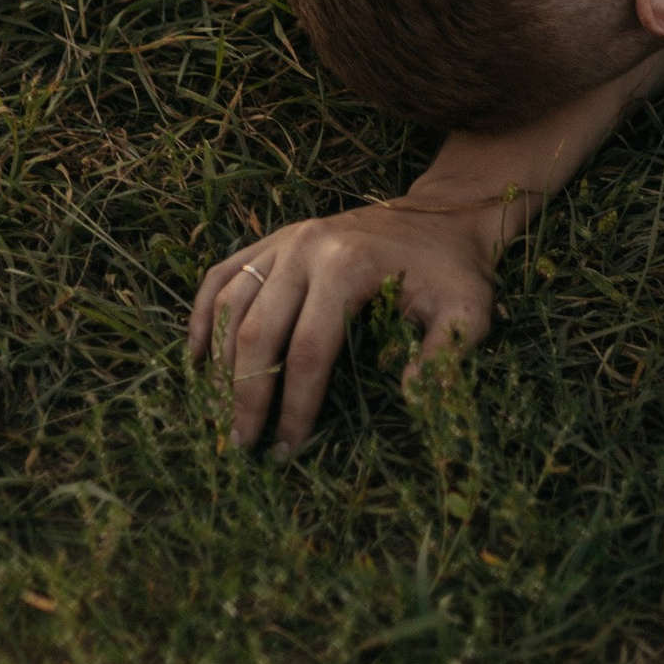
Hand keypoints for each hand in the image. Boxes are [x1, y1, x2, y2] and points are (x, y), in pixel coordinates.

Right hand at [187, 192, 505, 455]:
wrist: (444, 215)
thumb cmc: (454, 271)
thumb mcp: (469, 311)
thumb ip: (445, 355)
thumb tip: (408, 397)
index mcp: (349, 265)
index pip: (308, 350)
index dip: (295, 405)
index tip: (288, 448)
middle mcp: (306, 247)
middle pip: (259, 331)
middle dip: (246, 395)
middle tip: (241, 445)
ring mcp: (284, 238)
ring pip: (230, 304)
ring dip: (217, 362)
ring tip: (217, 413)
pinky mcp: (274, 238)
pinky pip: (222, 275)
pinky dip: (201, 315)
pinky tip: (194, 358)